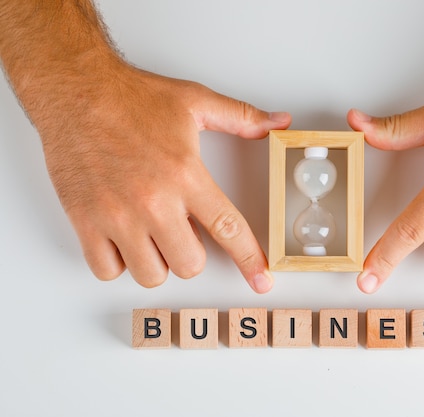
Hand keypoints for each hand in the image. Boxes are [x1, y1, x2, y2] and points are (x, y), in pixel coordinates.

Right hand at [38, 64, 290, 290]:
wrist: (75, 91)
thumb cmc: (131, 98)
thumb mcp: (196, 101)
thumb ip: (242, 118)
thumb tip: (279, 123)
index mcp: (186, 175)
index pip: (228, 229)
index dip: (249, 260)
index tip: (261, 280)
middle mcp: (153, 201)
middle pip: (190, 264)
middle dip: (192, 254)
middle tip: (182, 231)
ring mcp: (117, 215)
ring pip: (151, 275)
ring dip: (157, 262)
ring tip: (152, 234)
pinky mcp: (85, 221)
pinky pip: (107, 271)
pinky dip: (118, 263)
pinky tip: (123, 239)